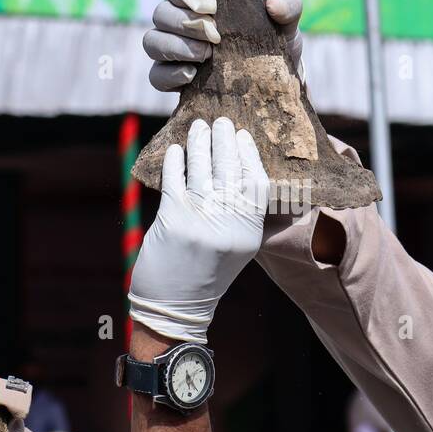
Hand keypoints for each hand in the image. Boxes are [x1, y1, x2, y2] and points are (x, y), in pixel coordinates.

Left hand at [128, 117, 269, 343]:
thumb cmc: (203, 277)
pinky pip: (176, 180)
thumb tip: (231, 170)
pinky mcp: (174, 219)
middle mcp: (230, 225)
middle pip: (231, 171)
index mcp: (249, 233)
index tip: (243, 136)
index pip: (258, 184)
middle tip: (221, 121)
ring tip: (198, 128)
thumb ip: (237, 215)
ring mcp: (202, 221)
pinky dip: (175, 162)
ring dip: (200, 144)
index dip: (250, 156)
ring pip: (204, 170)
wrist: (174, 310)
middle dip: (225, 141)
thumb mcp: (234, 249)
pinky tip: (174, 150)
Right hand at [143, 0, 304, 90]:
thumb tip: (273, 5)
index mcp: (201, 4)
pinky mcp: (173, 82)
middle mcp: (181, 25)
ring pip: (151, 42)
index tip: (213, 7)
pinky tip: (193, 76)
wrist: (274, 90)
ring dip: (174, 46)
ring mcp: (174, 54)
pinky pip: (156, 76)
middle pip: (160, 13)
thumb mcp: (287, 26)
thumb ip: (288, 6)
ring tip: (204, 56)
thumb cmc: (275, 48)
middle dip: (184, 23)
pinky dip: (170, 74)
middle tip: (214, 37)